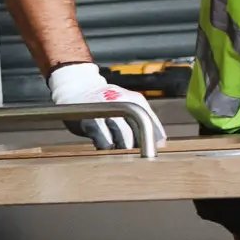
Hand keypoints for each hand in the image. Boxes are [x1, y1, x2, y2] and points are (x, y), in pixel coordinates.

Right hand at [48, 62, 167, 150]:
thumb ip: (147, 120)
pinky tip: (104, 145)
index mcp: (136, 100)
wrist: (78, 88)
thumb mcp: (129, 104)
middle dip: (137, 147)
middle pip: (138, 135)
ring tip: (116, 147)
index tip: (148, 151)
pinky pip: (105, 143)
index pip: (152, 126)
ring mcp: (106, 111)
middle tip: (130, 151)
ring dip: (122, 148)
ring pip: (123, 140)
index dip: (152, 142)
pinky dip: (107, 148)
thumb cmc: (106, 102)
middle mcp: (122, 103)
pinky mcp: (91, 122)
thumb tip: (161, 143)